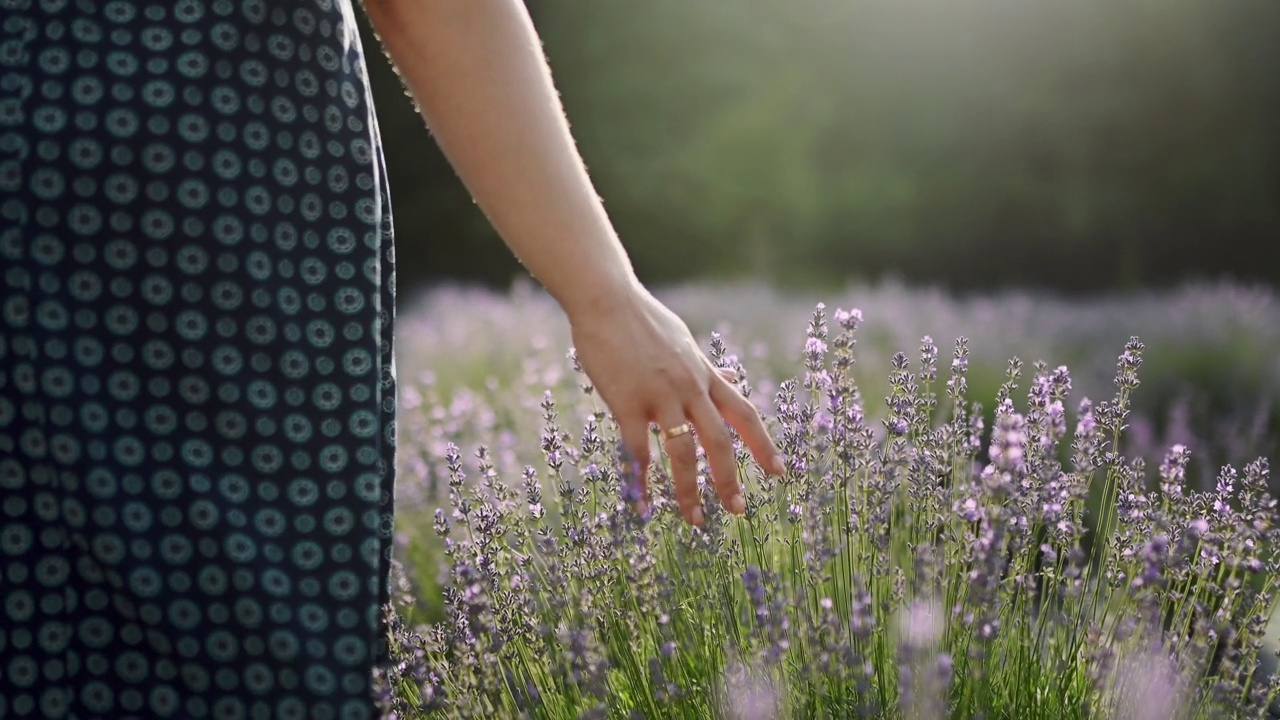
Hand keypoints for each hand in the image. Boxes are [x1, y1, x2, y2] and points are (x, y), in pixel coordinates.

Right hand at [568, 286, 784, 524]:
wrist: (606, 298)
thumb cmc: (641, 319)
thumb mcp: (684, 341)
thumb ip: (705, 366)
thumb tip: (730, 375)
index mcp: (704, 374)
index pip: (744, 414)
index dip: (764, 445)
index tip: (780, 473)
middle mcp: (690, 387)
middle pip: (720, 441)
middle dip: (730, 479)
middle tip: (739, 510)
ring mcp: (660, 395)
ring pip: (683, 452)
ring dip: (690, 491)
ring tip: (694, 519)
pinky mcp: (627, 401)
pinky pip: (639, 449)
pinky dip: (642, 479)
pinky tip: (642, 502)